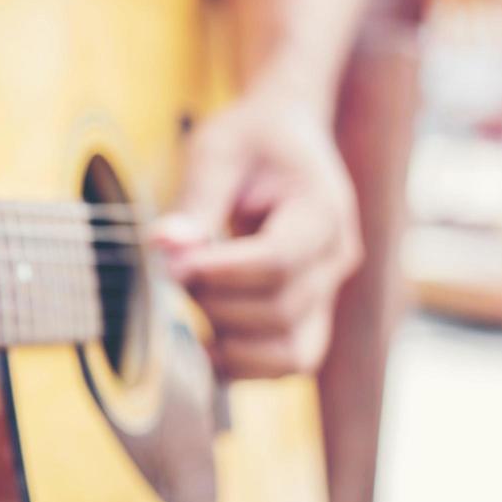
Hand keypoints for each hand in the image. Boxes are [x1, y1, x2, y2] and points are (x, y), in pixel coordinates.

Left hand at [152, 95, 360, 378]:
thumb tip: (164, 246)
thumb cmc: (251, 139)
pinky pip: (286, 362)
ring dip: (229, 342)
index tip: (170, 264)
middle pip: (280, 310)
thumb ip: (195, 199)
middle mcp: (337, 259)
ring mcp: (329, 293)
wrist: (286, 136)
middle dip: (214, 301)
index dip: (219, 272)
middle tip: (173, 272)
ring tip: (193, 301)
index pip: (278, 261)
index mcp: (324, 210)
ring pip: (291, 353)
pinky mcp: (310, 315)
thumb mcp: (218, 149)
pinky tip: (202, 341)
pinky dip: (242, 364)